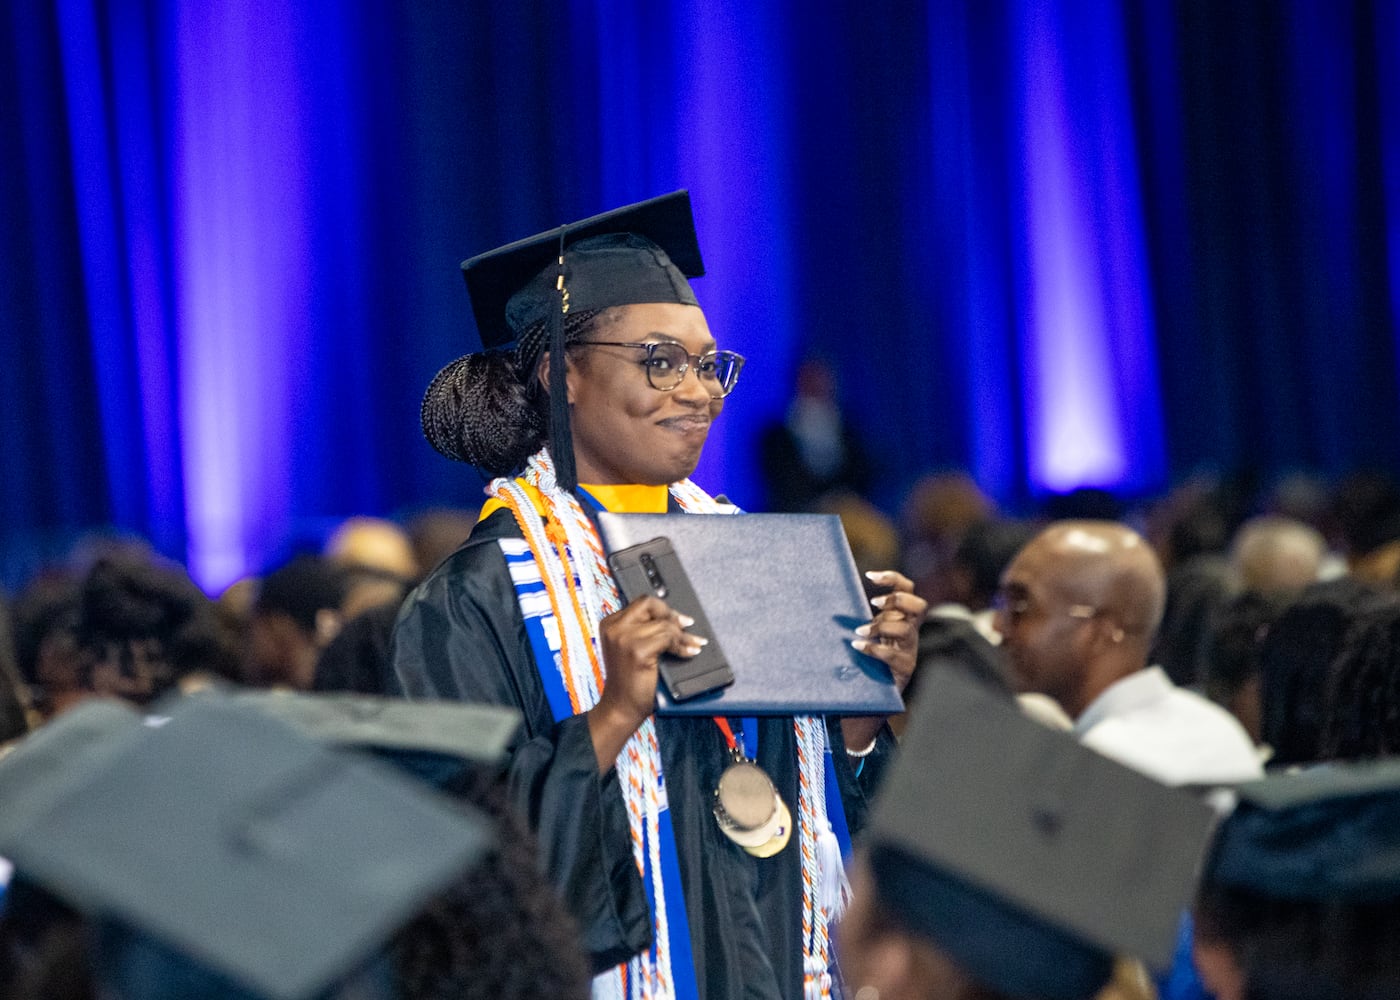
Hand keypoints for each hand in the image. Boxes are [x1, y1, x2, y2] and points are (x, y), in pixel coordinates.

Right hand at [587, 595, 705, 771]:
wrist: (621, 707)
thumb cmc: (628, 681)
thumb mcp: (629, 648)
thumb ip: (642, 631)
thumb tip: (673, 618)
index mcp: (610, 624)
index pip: (641, 603)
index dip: (663, 609)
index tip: (679, 620)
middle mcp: (615, 628)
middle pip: (650, 604)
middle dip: (672, 614)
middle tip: (687, 627)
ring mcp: (624, 638)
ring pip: (664, 624)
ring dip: (684, 636)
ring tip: (694, 644)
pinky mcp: (638, 651)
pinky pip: (668, 638)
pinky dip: (682, 646)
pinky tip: (689, 652)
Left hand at [852, 570, 925, 692]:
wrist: (877, 690)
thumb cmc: (869, 654)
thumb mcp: (868, 629)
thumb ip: (860, 614)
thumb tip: (831, 596)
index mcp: (901, 615)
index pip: (907, 589)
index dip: (892, 578)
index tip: (869, 575)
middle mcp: (910, 630)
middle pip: (918, 605)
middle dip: (897, 600)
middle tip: (874, 603)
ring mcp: (909, 648)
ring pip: (906, 629)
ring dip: (880, 626)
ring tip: (859, 631)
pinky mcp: (905, 667)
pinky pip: (893, 655)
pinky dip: (874, 649)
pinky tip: (857, 646)